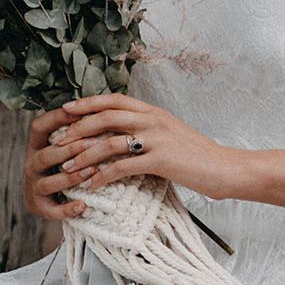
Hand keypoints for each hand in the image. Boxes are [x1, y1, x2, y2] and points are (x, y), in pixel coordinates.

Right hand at [25, 105, 94, 219]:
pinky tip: (84, 206)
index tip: (80, 112)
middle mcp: (32, 164)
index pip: (39, 126)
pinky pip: (52, 210)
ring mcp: (34, 186)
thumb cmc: (69, 162)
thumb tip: (106, 105)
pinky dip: (67, 209)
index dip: (57, 118)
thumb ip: (80, 127)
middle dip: (70, 149)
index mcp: (38, 144)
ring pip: (48, 182)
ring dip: (70, 178)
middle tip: (93, 144)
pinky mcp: (39, 207)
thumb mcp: (69, 143)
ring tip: (92, 172)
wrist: (54, 197)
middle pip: (45, 155)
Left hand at [51, 93, 235, 197]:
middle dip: (78, 127)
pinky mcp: (161, 160)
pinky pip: (124, 166)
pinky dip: (103, 176)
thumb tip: (124, 134)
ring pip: (110, 141)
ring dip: (84, 155)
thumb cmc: (198, 156)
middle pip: (106, 116)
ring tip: (67, 167)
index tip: (65, 110)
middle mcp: (154, 120)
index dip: (87, 103)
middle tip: (57, 140)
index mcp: (154, 112)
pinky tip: (91, 185)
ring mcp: (158, 138)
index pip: (114, 100)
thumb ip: (149, 130)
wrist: (226, 168)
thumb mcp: (172, 134)